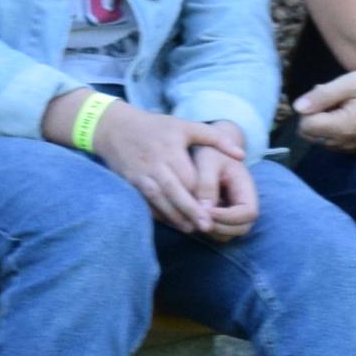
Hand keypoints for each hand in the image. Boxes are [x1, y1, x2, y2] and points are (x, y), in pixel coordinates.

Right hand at [86, 100, 237, 236]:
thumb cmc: (156, 127)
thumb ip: (216, 138)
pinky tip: (171, 222)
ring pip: (158, 200)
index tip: (215, 207)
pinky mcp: (129, 184)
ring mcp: (139, 176)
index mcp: (170, 151)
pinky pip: (144, 202)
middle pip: (173, 192)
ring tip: (190, 229)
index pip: (188, 177)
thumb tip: (242, 155)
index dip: (201, 193)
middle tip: (206, 227)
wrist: (114, 128)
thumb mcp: (187, 126)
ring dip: (173, 216)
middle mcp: (154, 165)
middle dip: (189, 210)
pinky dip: (157, 214)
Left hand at [185, 139, 260, 239]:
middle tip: (197, 218)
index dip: (229, 216)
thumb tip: (205, 211)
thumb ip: (207, 184)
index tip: (206, 209)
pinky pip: (214, 232)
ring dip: (210, 231)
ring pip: (227, 235)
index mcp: (246, 189)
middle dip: (220, 228)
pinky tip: (189, 216)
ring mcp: (231, 212)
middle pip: (241, 229)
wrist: (207, 147)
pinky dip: (203, 229)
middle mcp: (243, 204)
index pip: (248, 213)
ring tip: (192, 216)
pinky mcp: (218, 217)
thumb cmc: (209, 151)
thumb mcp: (207, 161)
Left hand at [290, 66, 355, 154]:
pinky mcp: (353, 148)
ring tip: (344, 105)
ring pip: (317, 137)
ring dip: (323, 121)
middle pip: (308, 133)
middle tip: (335, 99)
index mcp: (343, 128)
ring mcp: (349, 148)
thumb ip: (322, 95)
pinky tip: (348, 114)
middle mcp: (344, 144)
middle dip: (315, 115)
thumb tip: (297, 107)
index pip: (305, 124)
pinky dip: (332, 127)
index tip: (328, 95)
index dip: (311, 107)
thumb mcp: (350, 83)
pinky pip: (329, 140)